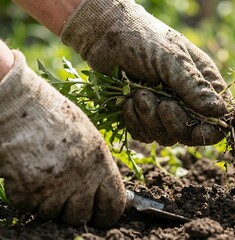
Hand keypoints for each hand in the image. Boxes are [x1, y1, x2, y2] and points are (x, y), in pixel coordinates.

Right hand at [0, 50, 125, 226]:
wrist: (21, 107)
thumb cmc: (56, 119)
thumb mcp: (89, 139)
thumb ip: (99, 167)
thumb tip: (105, 193)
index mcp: (101, 163)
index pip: (114, 204)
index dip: (107, 214)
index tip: (100, 216)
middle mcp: (82, 177)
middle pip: (82, 216)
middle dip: (72, 210)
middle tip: (62, 192)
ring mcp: (55, 186)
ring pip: (53, 214)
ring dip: (46, 201)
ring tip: (43, 172)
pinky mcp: (29, 191)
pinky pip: (29, 207)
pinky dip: (25, 196)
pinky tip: (26, 171)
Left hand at [61, 0, 230, 145]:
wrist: (105, 34)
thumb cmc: (144, 39)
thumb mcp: (172, 59)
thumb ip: (194, 86)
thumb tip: (219, 112)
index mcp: (203, 83)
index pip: (217, 118)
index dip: (209, 129)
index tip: (195, 128)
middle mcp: (187, 100)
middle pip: (191, 134)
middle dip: (174, 123)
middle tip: (161, 104)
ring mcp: (164, 110)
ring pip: (166, 137)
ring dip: (151, 120)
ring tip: (139, 94)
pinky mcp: (142, 116)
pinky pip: (145, 135)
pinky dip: (136, 122)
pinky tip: (128, 101)